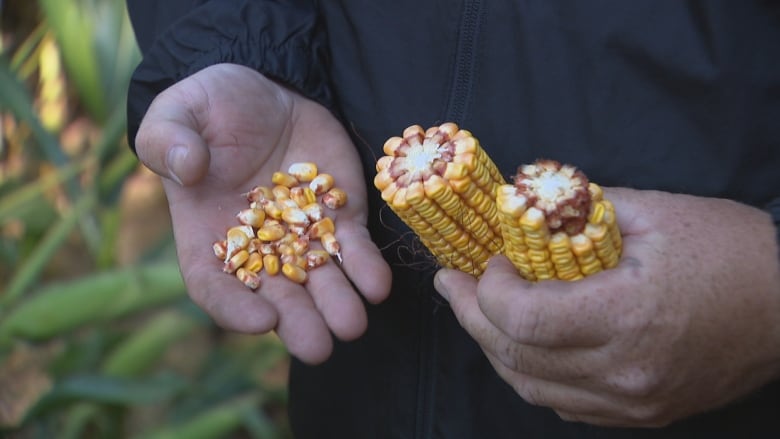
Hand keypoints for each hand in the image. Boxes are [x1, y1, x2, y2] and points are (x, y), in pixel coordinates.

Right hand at [135, 63, 390, 363]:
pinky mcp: (338, 215)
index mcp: (207, 234)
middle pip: (275, 295)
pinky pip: (353, 247)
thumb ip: (169, 139)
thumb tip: (187, 167)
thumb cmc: (208, 108)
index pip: (214, 283)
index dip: (233, 307)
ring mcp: (302, 234)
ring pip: (320, 280)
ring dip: (338, 305)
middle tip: (318, 347)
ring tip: (354, 323)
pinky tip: (378, 285)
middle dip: (298, 323)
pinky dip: (366, 267)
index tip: (260, 320)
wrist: (263, 93)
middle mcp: (257, 246)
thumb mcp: (177, 113)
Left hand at [434, 188, 779, 425]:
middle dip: (472, 318)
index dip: (489, 291)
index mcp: (627, 315)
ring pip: (532, 387)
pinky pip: (564, 403)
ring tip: (478, 313)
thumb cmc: (730, 250)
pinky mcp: (642, 414)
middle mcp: (625, 372)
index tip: (487, 262)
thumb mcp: (655, 212)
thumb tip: (524, 209)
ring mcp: (633, 402)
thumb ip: (578, 211)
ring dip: (496, 348)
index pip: (524, 319)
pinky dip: (532, 374)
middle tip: (454, 286)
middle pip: (516, 357)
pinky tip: (524, 345)